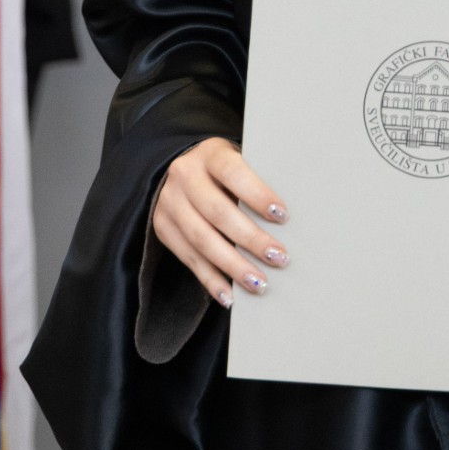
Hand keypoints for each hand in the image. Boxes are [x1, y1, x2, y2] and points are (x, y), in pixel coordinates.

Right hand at [152, 136, 288, 309]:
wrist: (182, 170)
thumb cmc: (224, 170)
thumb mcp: (237, 162)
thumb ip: (254, 182)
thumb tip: (285, 219)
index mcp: (210, 154)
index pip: (233, 173)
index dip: (258, 194)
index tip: (283, 215)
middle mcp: (184, 176)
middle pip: (218, 212)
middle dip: (251, 238)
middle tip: (279, 258)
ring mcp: (170, 203)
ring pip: (202, 239)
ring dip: (233, 266)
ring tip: (259, 283)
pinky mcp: (163, 228)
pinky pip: (188, 259)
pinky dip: (211, 280)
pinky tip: (230, 295)